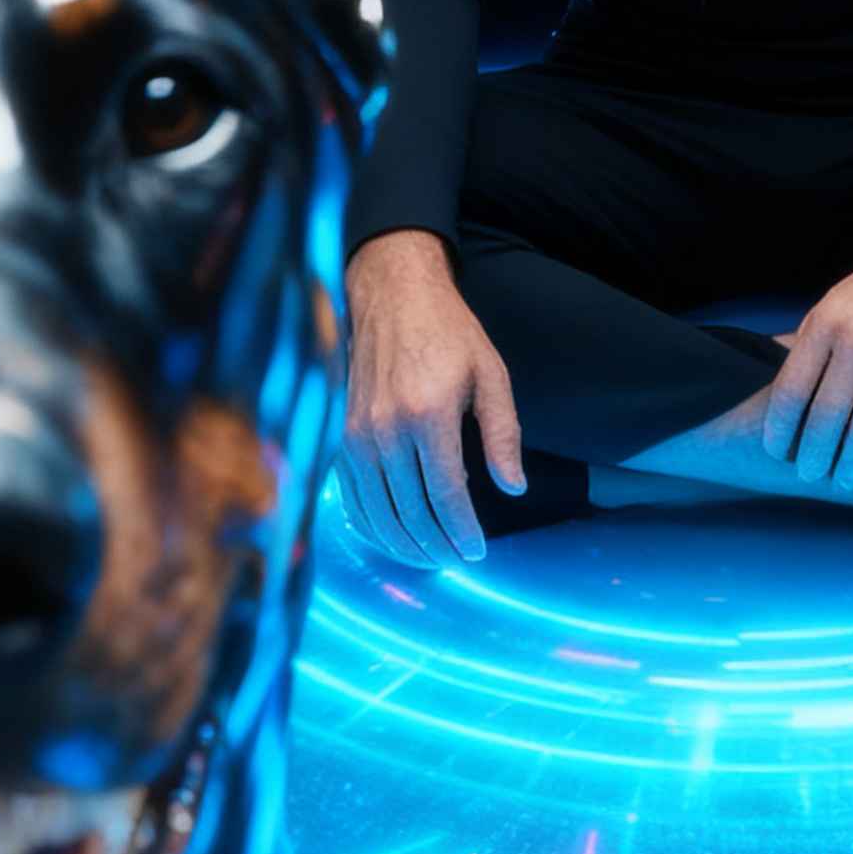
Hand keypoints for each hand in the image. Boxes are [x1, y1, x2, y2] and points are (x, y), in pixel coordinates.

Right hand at [339, 233, 525, 569]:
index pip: (446, 495)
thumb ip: (503, 434)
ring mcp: (356, 433)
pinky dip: (372, 524)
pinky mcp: (339, 434)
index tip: (477, 551)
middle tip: (455, 559)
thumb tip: (513, 487)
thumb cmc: (448, 332)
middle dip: (435, 546)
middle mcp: (386, 428)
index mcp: (428, 413)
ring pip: (378, 512)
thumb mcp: (490, 374)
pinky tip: (391, 535)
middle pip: (410, 511)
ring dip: (403, 544)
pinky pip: (353, 495)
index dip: (462, 531)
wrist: (393, 294)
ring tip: (428, 556)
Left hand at [758, 191, 852, 494]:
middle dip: (813, 457)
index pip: (791, 390)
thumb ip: (814, 336)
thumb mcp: (842, 296)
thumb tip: (782, 377)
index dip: (779, 430)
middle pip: (825, 418)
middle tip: (810, 475)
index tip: (777, 451)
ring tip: (845, 480)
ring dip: (852, 466)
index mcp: (827, 321)